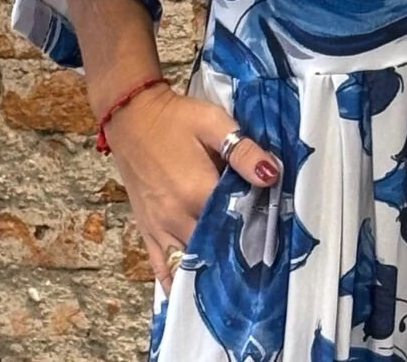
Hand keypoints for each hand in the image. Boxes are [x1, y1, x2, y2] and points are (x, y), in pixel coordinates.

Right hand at [104, 81, 279, 296]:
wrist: (131, 116)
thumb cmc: (176, 118)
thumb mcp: (214, 123)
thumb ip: (243, 152)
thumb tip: (272, 175)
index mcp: (197, 192)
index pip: (237, 224)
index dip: (258, 227)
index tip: (275, 230)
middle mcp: (177, 218)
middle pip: (215, 248)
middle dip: (237, 253)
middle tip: (260, 254)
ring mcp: (159, 229)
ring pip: (191, 263)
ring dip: (212, 268)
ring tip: (235, 272)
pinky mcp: (147, 231)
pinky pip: (163, 268)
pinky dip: (179, 281)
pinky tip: (195, 289)